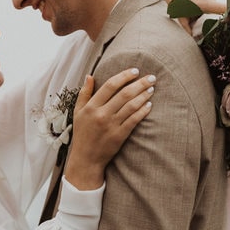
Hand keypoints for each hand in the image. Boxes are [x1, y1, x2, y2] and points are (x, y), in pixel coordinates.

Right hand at [64, 69, 154, 189]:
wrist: (86, 159)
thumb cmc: (82, 133)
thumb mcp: (78, 112)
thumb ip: (84, 93)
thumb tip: (90, 75)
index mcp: (91, 106)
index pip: (110, 85)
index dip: (124, 76)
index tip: (135, 71)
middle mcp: (101, 114)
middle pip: (124, 94)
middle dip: (140, 84)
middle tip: (151, 78)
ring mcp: (111, 125)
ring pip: (131, 106)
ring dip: (144, 95)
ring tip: (152, 89)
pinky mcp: (119, 136)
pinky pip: (134, 120)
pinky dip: (143, 111)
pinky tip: (149, 104)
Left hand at [160, 0, 225, 34]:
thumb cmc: (169, 7)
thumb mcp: (179, 21)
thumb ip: (189, 31)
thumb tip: (196, 43)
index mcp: (202, 3)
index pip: (223, 7)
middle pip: (217, 7)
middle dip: (214, 15)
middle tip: (202, 22)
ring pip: (211, 2)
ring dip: (207, 9)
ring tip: (193, 14)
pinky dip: (202, 3)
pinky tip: (190, 7)